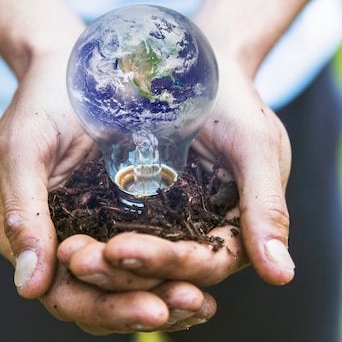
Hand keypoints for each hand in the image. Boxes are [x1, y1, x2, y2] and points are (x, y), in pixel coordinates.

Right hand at [0, 48, 215, 333]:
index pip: (68, 296)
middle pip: (105, 300)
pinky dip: (177, 268)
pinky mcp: (131, 213)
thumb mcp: (24, 150)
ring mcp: (101, 229)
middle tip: (191, 304)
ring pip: (133, 283)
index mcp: (36, 236)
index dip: (109, 309)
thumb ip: (23, 213)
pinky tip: (208, 271)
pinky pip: (154, 252)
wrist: (76, 64)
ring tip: (204, 301)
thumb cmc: (42, 102)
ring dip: (168, 295)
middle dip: (146, 306)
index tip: (153, 308)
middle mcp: (68, 241)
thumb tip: (29, 290)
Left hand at [80, 55, 293, 289]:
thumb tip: (281, 276)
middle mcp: (198, 236)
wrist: (198, 64)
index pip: (203, 265)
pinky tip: (59, 239)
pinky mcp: (135, 208)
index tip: (123, 251)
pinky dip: (90, 239)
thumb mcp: (255, 146)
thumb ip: (266, 207)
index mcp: (234, 231)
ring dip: (99, 265)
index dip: (166, 263)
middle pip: (162, 272)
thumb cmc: (235, 100)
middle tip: (78, 259)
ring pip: (133, 260)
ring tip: (65, 253)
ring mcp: (165, 224)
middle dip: (122, 272)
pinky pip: (112, 233)